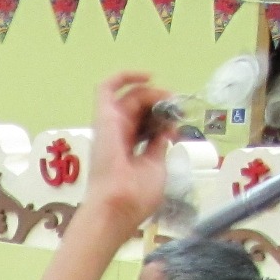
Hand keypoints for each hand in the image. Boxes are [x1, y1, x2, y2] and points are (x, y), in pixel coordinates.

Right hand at [80, 72, 171, 234]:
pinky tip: (147, 76)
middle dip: (160, 102)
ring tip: (168, 98)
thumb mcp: (157, 165)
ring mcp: (109, 125)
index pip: (146, 123)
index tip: (177, 120)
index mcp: (128, 149)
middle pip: (140, 107)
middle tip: (176, 105)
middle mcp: (117, 135)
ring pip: (130, 96)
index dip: (163, 116)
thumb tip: (167, 128)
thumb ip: (160, 145)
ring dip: (151, 93)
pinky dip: (125, 76)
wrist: (119, 203)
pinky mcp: (103, 117)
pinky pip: (106, 88)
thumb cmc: (137, 194)